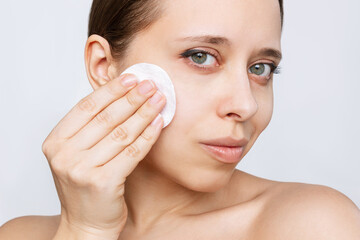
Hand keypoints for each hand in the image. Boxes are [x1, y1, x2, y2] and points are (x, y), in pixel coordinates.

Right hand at [42, 74, 165, 238]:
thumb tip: (122, 97)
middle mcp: (65, 154)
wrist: (86, 225)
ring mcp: (82, 169)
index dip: (111, 90)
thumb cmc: (85, 188)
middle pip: (106, 117)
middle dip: (132, 98)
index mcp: (55, 142)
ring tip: (159, 100)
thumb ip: (90, 129)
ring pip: (121, 133)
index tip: (132, 78)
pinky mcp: (103, 183)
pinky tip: (158, 123)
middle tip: (151, 84)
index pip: (86, 107)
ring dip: (144, 113)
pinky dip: (148, 136)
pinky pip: (132, 152)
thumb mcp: (77, 155)